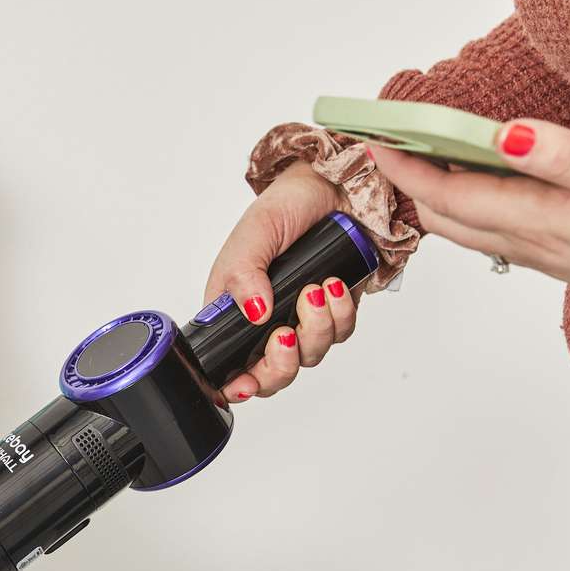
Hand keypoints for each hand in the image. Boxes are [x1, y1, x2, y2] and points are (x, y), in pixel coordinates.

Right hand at [204, 164, 361, 401]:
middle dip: (281, 364)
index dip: (235, 383)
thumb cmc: (286, 205)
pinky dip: (341, 315)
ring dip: (316, 329)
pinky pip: (339, 334)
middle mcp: (264, 321)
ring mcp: (301, 319)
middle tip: (286, 335)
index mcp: (233, 308)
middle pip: (270, 374)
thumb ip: (243, 274)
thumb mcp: (255, 233)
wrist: (335, 186)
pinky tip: (335, 286)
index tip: (244, 384)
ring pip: (308, 357)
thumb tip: (253, 313)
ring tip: (317, 289)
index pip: (228, 363)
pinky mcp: (333, 313)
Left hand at [369, 118, 569, 293]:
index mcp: (533, 220)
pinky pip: (489, 234)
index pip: (448, 196)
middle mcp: (524, 243)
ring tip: (417, 163)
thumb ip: (558, 154)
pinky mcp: (549, 255)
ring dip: (434, 200)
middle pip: (444, 217)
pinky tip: (471, 188)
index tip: (378, 143)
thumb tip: (503, 134)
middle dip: (410, 186)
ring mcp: (535, 253)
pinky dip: (466, 210)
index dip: (407, 170)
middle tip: (389, 149)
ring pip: (464, 229)